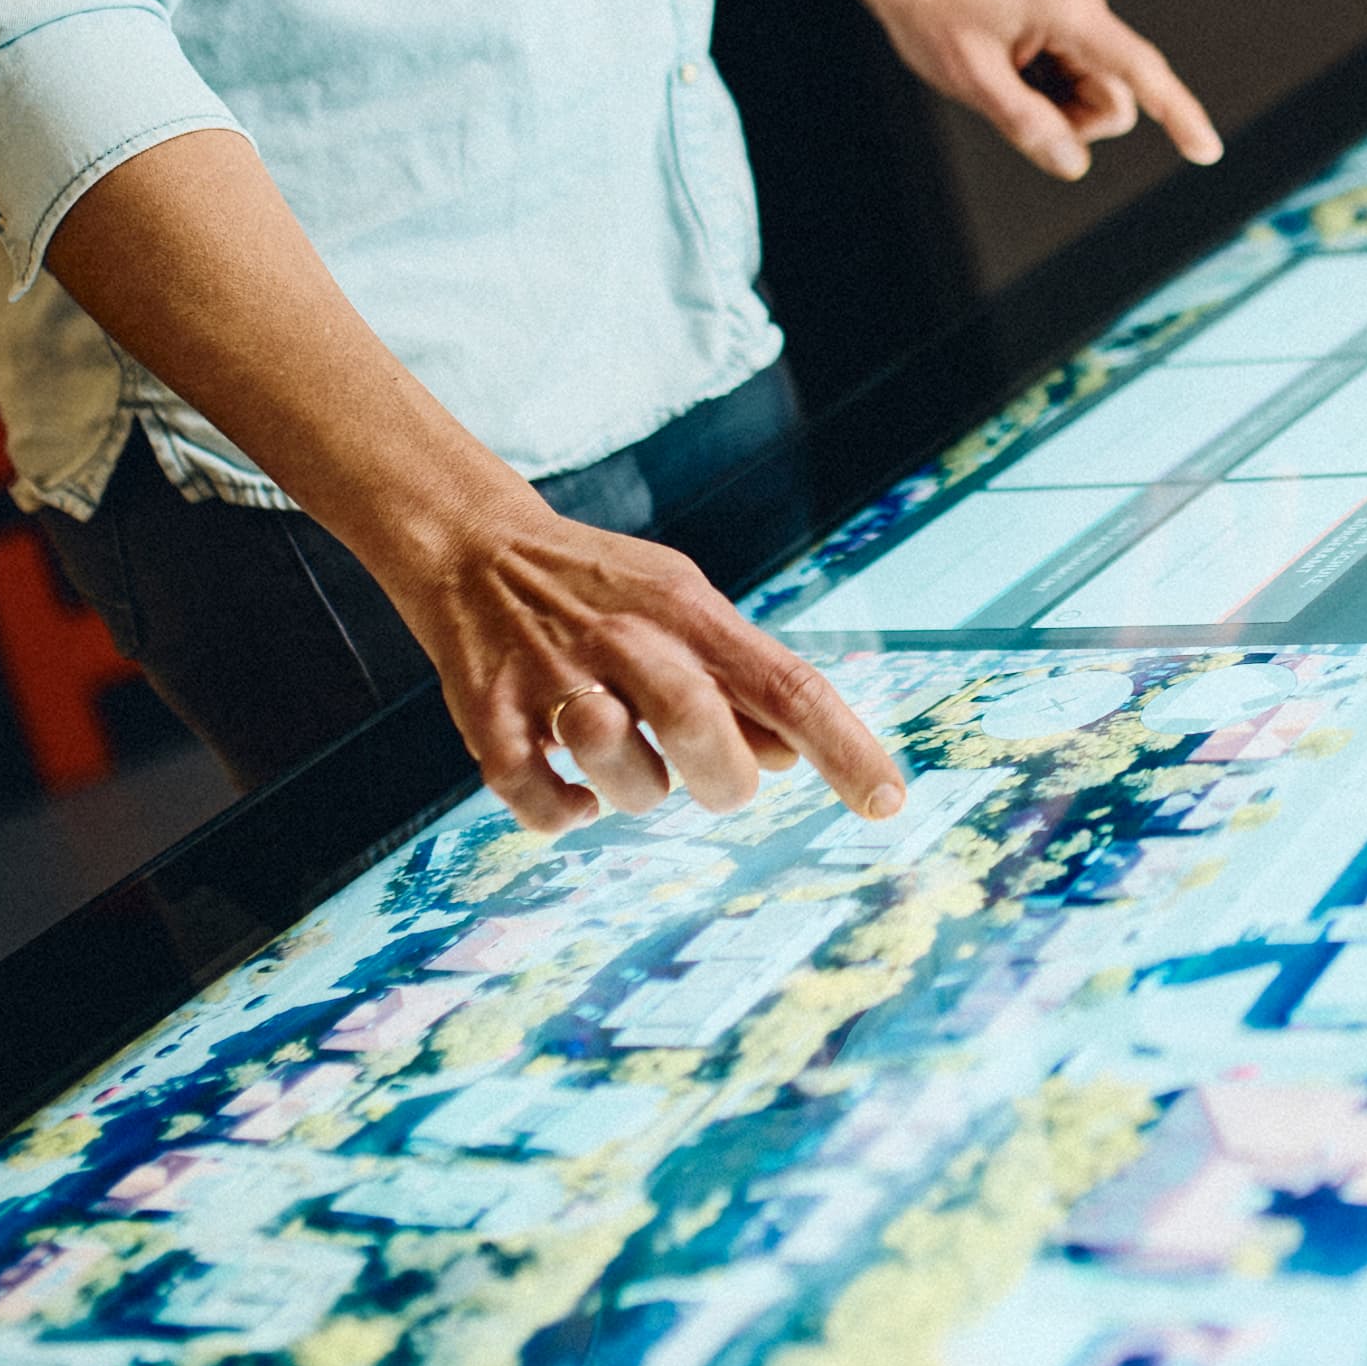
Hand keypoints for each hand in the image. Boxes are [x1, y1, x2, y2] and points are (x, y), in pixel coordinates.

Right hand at [374, 493, 907, 835]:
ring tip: (620, 754)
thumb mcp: (684, 605)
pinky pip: (543, 805)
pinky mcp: (488, 715)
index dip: (845, 749)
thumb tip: (793, 755)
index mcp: (690, 612)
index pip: (788, 685)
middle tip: (709, 776)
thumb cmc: (605, 592)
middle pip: (705, 731)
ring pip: (626, 779)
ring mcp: (554, 677)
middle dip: (723, 781)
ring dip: (637, 792)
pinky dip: (566, 816)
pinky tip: (572, 794)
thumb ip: (738, 677)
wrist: (476, 548)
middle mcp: (628, 638)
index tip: (890, 805)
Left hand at [860, 0, 1222, 181]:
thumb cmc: (933, 8)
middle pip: (1113, 101)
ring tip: (1000, 80)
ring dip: (1052, 110)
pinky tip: (1004, 72)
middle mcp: (1082, 16)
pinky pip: (1070, 86)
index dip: (1178, 115)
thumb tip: (1073, 165)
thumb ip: (1026, 124)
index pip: (1141, 72)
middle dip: (1071, 122)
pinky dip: (1041, 95)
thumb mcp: (972, 78)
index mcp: (1070, 15)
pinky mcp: (1058, 36)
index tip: (1206, 150)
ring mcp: (1072, 26)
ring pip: (1092, 99)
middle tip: (1009, 101)